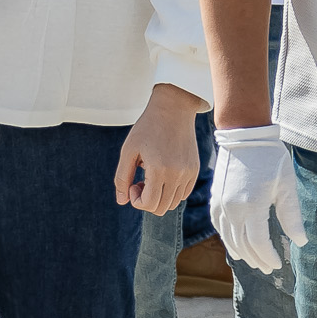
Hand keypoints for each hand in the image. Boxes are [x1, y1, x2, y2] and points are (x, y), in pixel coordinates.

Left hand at [116, 84, 203, 214]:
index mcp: (159, 170)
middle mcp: (178, 174)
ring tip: (152, 178)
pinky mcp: (195, 169)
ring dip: (159, 197)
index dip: (136, 200)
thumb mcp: (128, 151)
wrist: (174, 110)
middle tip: (140, 182)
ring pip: (173, 203)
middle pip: (161, 208)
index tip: (133, 183)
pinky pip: (183, 193)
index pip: (149, 204)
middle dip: (146, 201)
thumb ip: (122, 178)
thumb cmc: (147, 128)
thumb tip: (122, 201)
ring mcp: (189, 173)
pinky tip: (163, 175)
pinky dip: (171, 192)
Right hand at [212, 123, 309, 270]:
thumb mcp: (287, 185)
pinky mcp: (215, 200)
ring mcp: (221, 205)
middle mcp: (233, 209)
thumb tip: (301, 242)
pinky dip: (227, 240)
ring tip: (254, 262)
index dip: (268, 256)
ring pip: (229, 238)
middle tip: (268, 269)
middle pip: (242, 244)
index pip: (258, 242)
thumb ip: (292, 216)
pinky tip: (235, 247)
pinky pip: (219, 227)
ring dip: (242, 253)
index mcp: (252, 206)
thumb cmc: (271, 158)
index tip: (277, 265)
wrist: (244, 136)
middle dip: (256, 259)